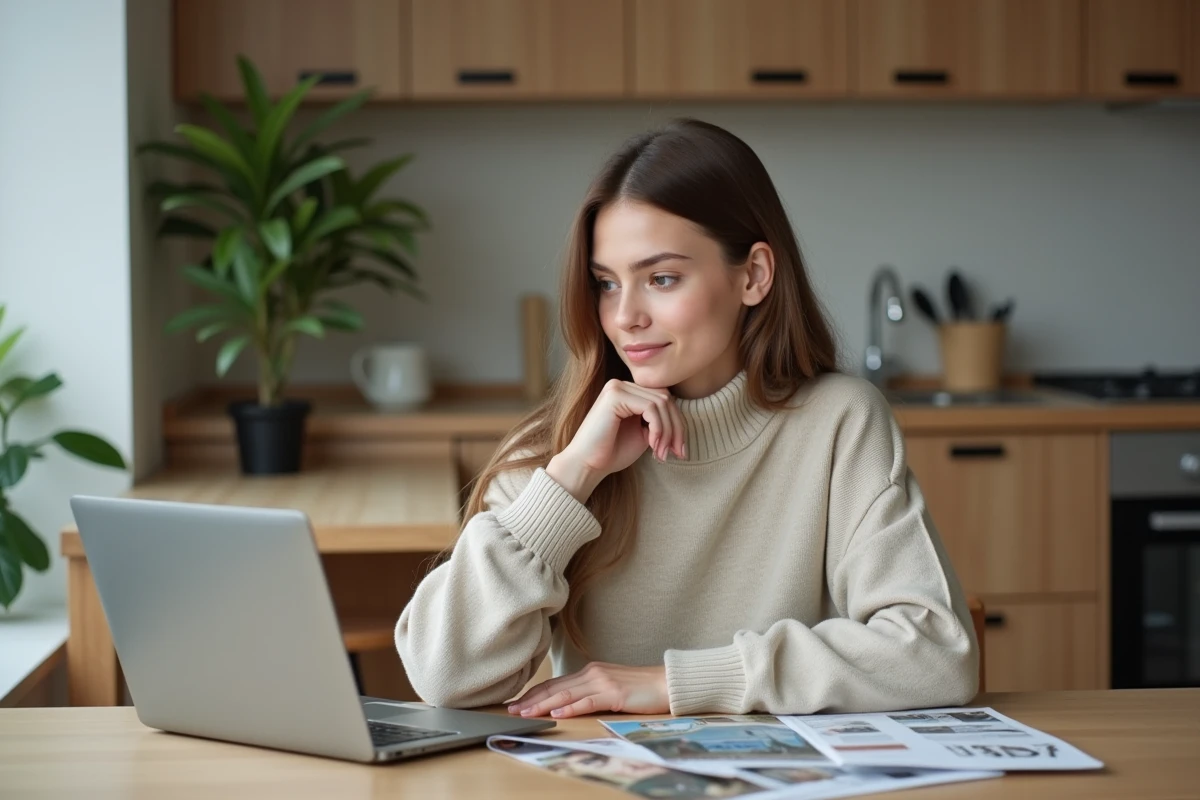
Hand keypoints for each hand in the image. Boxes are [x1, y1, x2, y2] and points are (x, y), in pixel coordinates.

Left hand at [507, 662, 669, 718]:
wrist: (665, 683)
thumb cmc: (639, 687)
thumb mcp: (609, 686)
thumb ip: (589, 690)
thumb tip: (567, 702)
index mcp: (589, 671)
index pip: (555, 683)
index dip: (534, 693)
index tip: (517, 703)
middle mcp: (592, 673)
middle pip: (555, 688)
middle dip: (531, 699)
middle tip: (511, 710)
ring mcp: (603, 682)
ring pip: (566, 695)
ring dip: (543, 705)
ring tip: (525, 713)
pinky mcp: (614, 693)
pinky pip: (587, 701)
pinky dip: (570, 708)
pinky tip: (557, 714)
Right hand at [546, 380, 685, 501]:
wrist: (586, 466)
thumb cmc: (611, 454)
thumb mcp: (643, 435)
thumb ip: (658, 422)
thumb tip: (682, 421)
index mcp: (627, 392)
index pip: (664, 398)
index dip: (677, 423)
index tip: (679, 450)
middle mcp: (621, 384)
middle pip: (666, 398)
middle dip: (677, 427)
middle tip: (677, 453)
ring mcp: (617, 387)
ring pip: (661, 402)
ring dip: (668, 431)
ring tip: (662, 453)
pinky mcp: (615, 395)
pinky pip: (650, 408)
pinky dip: (658, 428)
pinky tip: (653, 446)